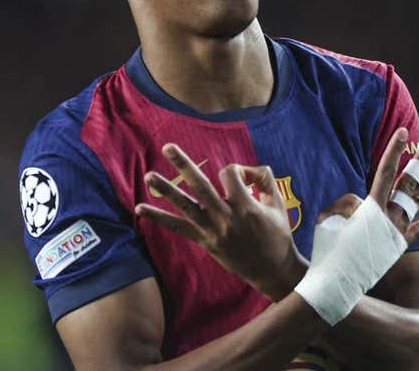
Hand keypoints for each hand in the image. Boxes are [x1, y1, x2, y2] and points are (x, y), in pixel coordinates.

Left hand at [135, 143, 306, 299]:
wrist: (272, 270)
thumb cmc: (277, 234)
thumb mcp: (278, 203)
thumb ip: (264, 178)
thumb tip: (244, 169)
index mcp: (247, 207)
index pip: (230, 174)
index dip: (235, 170)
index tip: (244, 180)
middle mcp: (226, 218)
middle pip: (201, 186)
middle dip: (184, 165)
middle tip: (168, 147)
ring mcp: (212, 231)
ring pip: (185, 206)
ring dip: (166, 190)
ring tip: (148, 176)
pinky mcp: (204, 241)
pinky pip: (178, 228)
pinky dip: (158, 218)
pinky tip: (140, 209)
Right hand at [319, 128, 418, 242]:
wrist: (337, 282)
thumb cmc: (328, 250)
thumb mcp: (329, 220)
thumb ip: (345, 205)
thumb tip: (360, 203)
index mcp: (370, 208)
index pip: (384, 172)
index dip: (394, 151)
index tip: (403, 132)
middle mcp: (388, 217)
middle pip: (407, 182)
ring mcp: (396, 231)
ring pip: (416, 198)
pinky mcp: (399, 244)